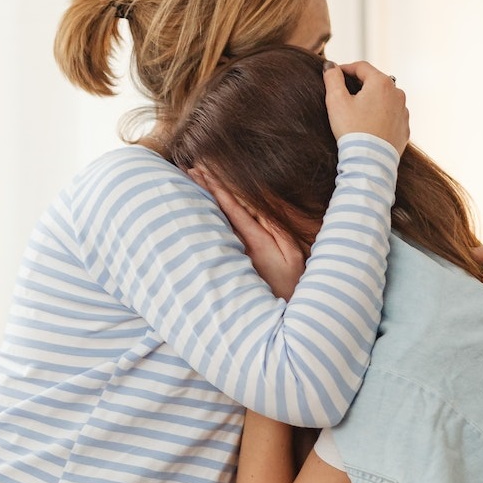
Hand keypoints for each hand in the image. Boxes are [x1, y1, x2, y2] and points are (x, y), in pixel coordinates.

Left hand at [190, 167, 304, 299]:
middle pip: (218, 210)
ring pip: (215, 221)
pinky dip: (210, 216)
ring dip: (204, 199)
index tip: (204, 170)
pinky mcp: (231, 259)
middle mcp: (237, 245)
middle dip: (205, 188)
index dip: (217, 188)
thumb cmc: (289, 282)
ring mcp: (232, 252)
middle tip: (191, 167)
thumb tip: (264, 203)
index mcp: (253, 241)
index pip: (231, 208)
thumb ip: (277, 227)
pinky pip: (219, 232)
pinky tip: (201, 205)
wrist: (276, 315)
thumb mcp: (292, 252)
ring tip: (191, 179)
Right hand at [324, 60, 408, 154]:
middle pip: (376, 81)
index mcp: (382, 83)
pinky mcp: (404, 128)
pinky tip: (370, 124)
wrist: (370, 161)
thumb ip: (333, 78)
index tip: (335, 74)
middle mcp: (397, 94)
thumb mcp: (336, 101)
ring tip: (358, 110)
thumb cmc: (352, 130)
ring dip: (373, 100)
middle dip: (360, 84)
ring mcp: (403, 112)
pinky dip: (381, 116)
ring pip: (385, 98)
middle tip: (345, 93)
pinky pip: (391, 116)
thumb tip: (330, 66)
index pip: (362, 67)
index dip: (346, 69)